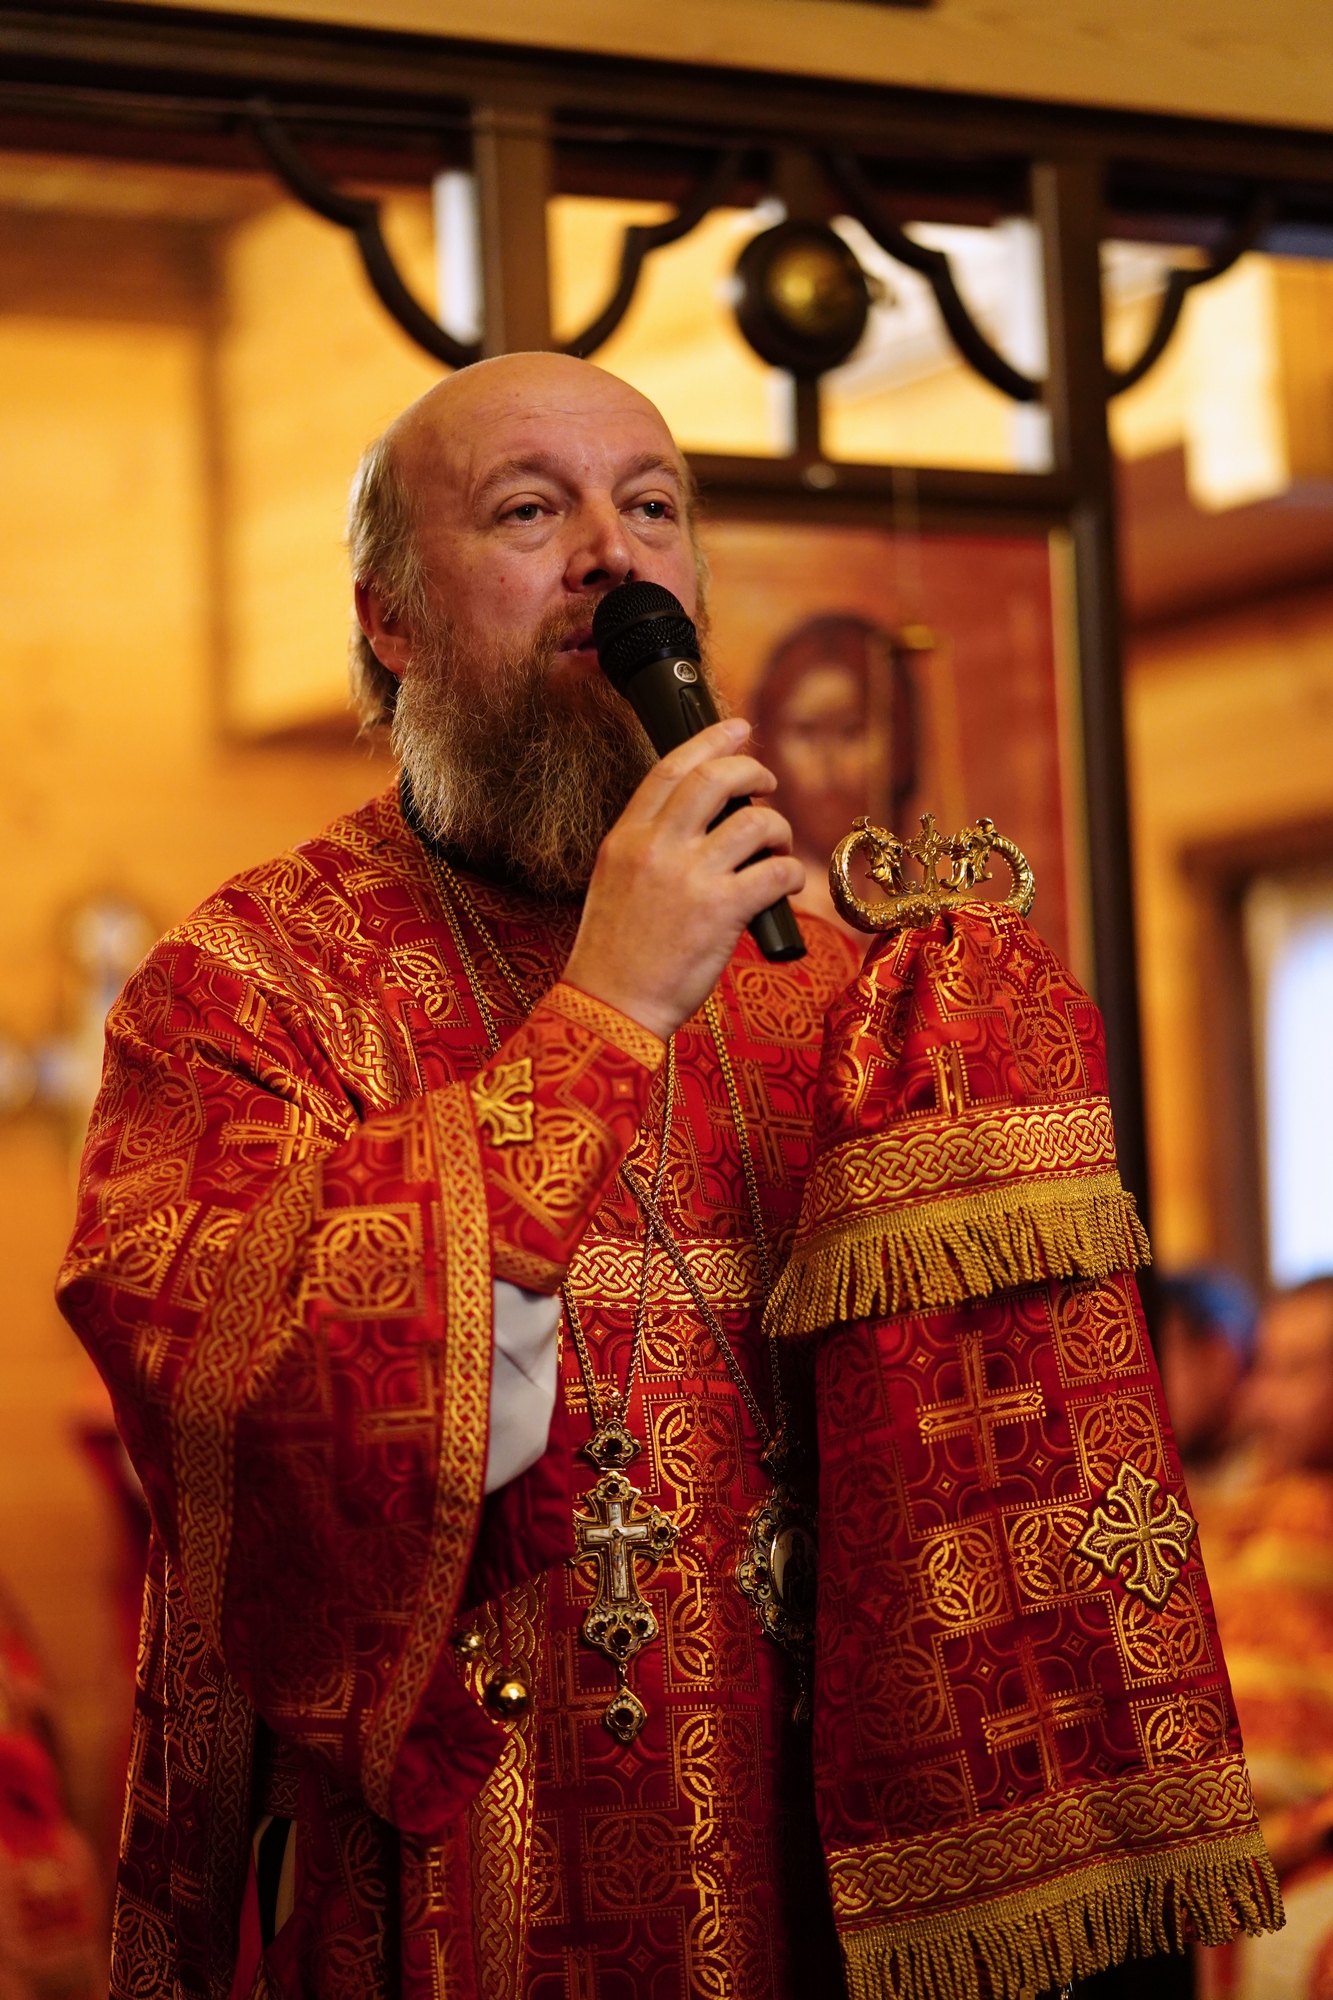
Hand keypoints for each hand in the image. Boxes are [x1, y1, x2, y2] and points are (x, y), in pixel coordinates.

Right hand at [562, 718, 804, 1041]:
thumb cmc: (613, 955)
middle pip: (715, 779)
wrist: (610, 1005)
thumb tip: (702, 827)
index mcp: (626, 838)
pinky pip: (776, 872)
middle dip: (753, 771)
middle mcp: (656, 848)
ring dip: (778, 829)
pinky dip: (792, 874)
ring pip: (755, 822)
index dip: (709, 741)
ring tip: (778, 848)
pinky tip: (788, 885)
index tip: (737, 728)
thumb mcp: (614, 884)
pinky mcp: (721, 910)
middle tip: (768, 784)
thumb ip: (649, 849)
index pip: (670, 768)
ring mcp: (689, 877)